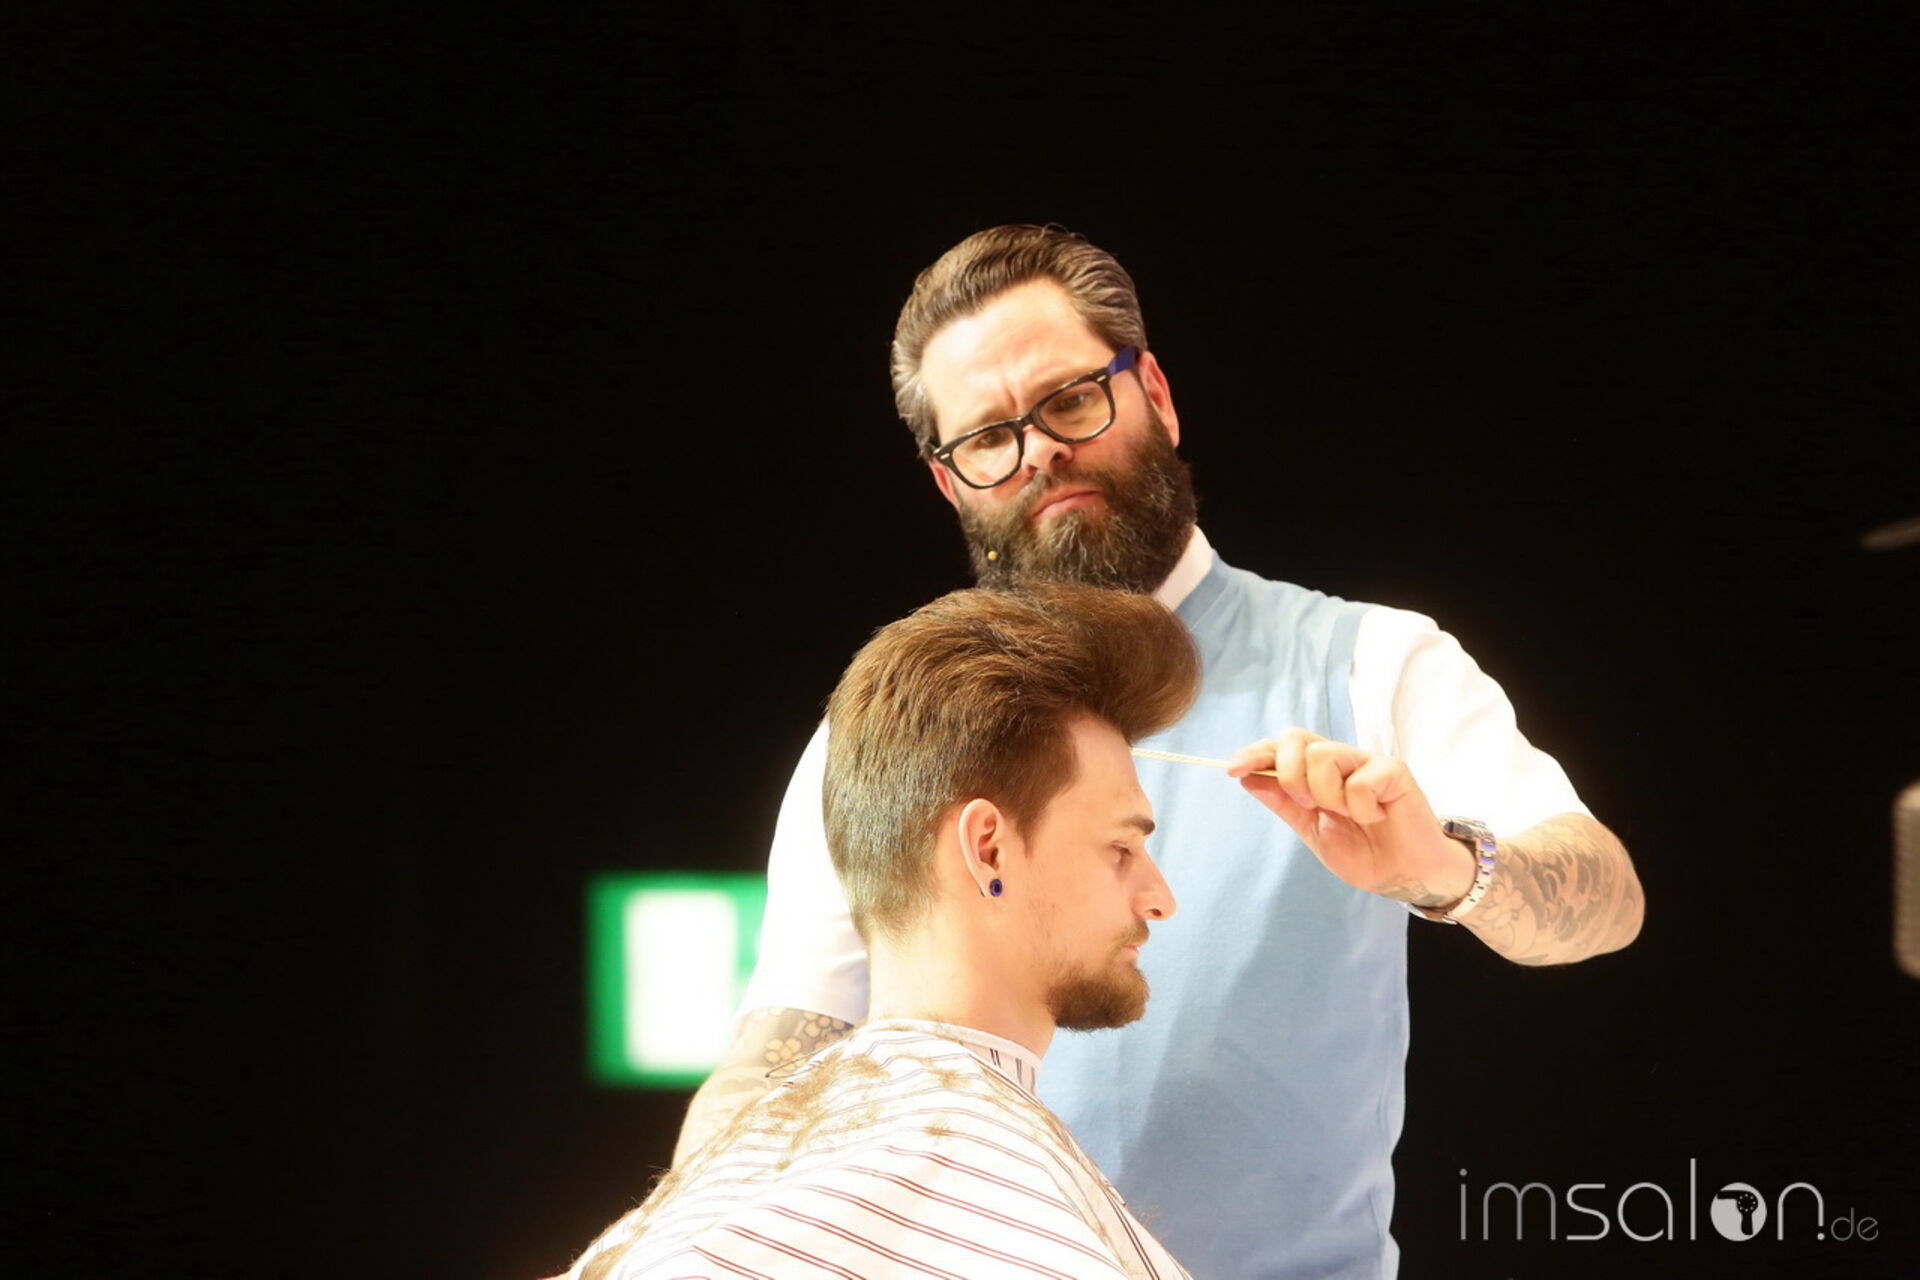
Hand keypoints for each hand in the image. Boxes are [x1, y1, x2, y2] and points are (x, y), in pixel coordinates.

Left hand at [1226, 729, 1474, 906]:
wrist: (1403, 875)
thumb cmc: (1363, 852)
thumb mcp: (1311, 830)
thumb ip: (1283, 803)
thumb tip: (1247, 776)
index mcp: (1317, 773)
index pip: (1280, 747)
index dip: (1255, 753)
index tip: (1232, 770)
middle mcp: (1340, 760)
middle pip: (1296, 739)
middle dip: (1289, 774)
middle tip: (1307, 805)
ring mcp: (1366, 762)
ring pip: (1323, 755)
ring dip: (1326, 794)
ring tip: (1348, 815)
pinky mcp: (1393, 770)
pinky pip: (1359, 779)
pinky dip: (1360, 806)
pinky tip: (1376, 816)